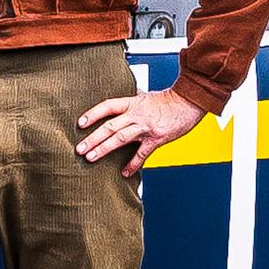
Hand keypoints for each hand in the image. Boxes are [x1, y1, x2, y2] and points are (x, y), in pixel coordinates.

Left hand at [76, 83, 207, 174]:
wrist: (189, 102)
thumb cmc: (169, 100)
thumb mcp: (147, 96)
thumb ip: (133, 101)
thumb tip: (122, 101)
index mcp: (133, 103)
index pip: (108, 107)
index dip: (93, 114)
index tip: (80, 123)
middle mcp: (137, 115)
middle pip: (110, 126)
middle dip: (92, 138)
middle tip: (79, 149)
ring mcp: (146, 127)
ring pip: (120, 139)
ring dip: (103, 149)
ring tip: (91, 158)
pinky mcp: (156, 139)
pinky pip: (142, 154)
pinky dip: (133, 164)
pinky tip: (125, 172)